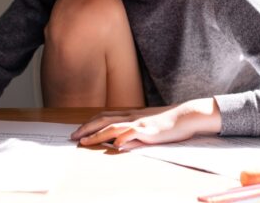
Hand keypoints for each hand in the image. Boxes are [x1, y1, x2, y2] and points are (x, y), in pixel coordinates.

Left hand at [71, 98, 220, 150]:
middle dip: (86, 128)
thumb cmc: (167, 123)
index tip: (79, 131)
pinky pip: (133, 133)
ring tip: (85, 142)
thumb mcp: (146, 127)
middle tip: (73, 137)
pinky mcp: (149, 130)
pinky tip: (114, 144)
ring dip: (97, 134)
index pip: (105, 117)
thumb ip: (132, 133)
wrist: (185, 116)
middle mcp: (131, 116)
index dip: (90, 123)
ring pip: (113, 126)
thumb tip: (118, 143)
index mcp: (130, 115)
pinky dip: (123, 137)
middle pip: (103, 120)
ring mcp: (139, 122)